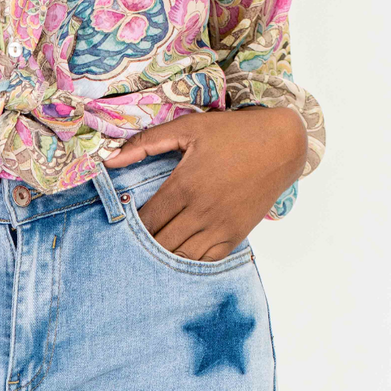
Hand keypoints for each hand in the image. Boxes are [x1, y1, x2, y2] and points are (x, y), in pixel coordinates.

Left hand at [106, 106, 306, 260]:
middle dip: (141, 245)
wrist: (282, 145)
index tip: (120, 227)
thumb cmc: (232, 134)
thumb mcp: (189, 128)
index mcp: (185, 185)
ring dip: (162, 257)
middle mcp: (201, 211)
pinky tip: (177, 255)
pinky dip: (188, 262)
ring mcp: (219, 227)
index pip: (146, 219)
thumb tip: (108, 160)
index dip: (129, 227)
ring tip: (150, 253)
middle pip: (159, 243)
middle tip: (129, 244)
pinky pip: (204, 262)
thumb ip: (145, 143)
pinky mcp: (234, 236)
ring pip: (180, 258)